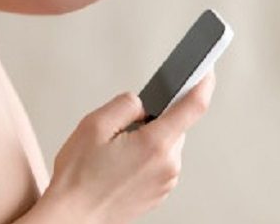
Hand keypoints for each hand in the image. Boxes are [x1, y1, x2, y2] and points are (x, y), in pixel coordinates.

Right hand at [46, 72, 215, 222]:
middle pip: (174, 126)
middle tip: (121, 127)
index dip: (202, 83)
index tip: (206, 70)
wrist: (73, 217)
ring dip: (147, 140)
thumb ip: (124, 104)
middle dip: (153, 118)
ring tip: (113, 152)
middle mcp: (168, 165)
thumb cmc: (78, 177)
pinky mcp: (159, 194)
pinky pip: (159, 163)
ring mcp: (166, 182)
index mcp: (155, 144)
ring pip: (165, 145)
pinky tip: (118, 165)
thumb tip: (142, 102)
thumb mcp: (94, 125)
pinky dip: (144, 157)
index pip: (193, 106)